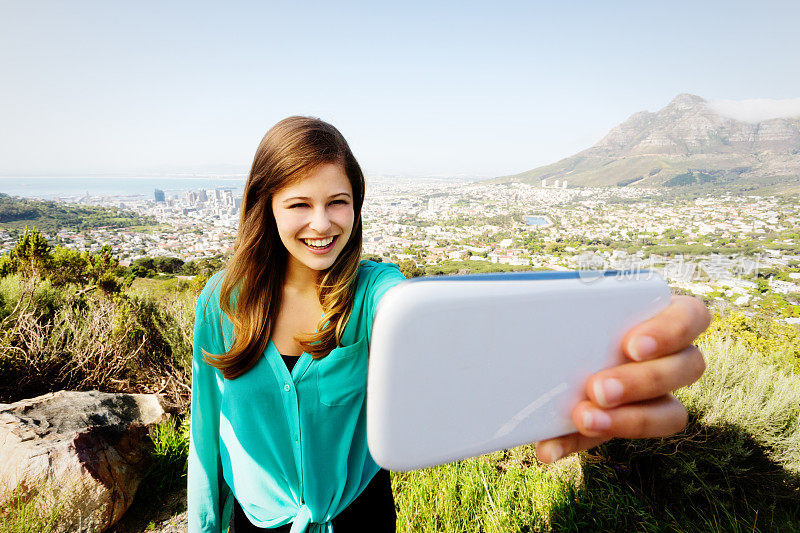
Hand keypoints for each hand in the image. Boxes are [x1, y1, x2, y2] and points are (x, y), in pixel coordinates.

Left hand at [535, 294, 710, 462]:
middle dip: (640, 382)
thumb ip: (568, 299)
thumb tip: (519, 299)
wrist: (550, 347)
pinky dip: (576, 443)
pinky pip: (612, 440)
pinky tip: (549, 447)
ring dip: (625, 421)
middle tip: (598, 388)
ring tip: (582, 418)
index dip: (670, 331)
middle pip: (686, 368)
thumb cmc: (572, 311)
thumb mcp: (572, 301)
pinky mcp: (628, 423)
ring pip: (671, 414)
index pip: (692, 316)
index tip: (631, 345)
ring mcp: (660, 395)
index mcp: (666, 316)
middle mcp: (674, 357)